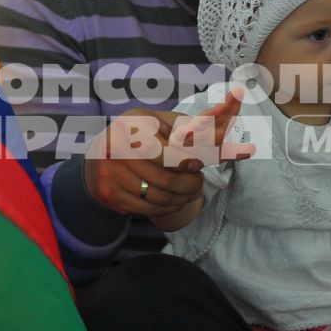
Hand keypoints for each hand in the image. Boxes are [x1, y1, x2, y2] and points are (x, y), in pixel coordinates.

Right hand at [85, 91, 252, 217]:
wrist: (100, 159)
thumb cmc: (141, 137)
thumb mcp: (162, 122)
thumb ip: (193, 126)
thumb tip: (230, 129)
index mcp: (134, 122)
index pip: (170, 150)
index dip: (190, 162)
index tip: (201, 165)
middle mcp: (118, 146)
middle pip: (167, 178)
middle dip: (190, 185)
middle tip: (198, 185)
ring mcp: (112, 172)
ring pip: (160, 196)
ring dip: (181, 199)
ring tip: (189, 192)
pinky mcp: (110, 194)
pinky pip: (148, 208)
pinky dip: (166, 207)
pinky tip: (172, 201)